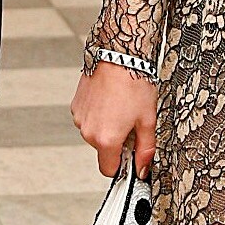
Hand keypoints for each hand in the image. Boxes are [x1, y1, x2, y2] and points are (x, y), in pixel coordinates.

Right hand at [71, 60, 156, 178]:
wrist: (118, 54)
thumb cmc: (134, 83)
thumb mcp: (148, 119)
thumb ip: (145, 149)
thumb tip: (142, 168)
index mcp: (106, 139)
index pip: (109, 170)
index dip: (123, 165)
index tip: (131, 154)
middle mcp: (88, 131)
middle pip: (103, 150)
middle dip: (117, 142)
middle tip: (132, 121)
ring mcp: (79, 118)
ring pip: (95, 134)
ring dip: (107, 127)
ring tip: (121, 106)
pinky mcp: (76, 105)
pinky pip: (88, 119)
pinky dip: (99, 114)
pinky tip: (111, 100)